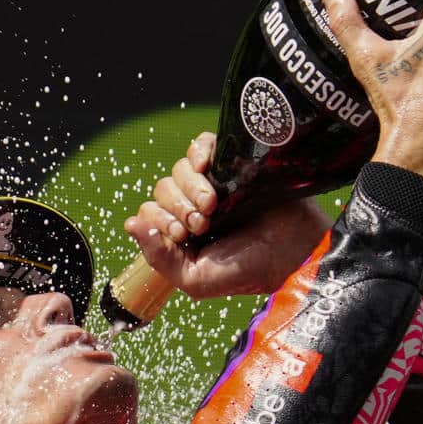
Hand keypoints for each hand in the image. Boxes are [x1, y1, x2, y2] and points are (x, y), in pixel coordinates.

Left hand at [123, 132, 332, 298]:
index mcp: (183, 233)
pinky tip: (207, 165)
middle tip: (203, 223)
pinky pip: (201, 144)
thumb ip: (159, 258)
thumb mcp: (196, 278)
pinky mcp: (233, 163)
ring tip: (214, 205)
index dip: (159, 220)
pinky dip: (198, 151)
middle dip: (177, 207)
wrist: (293, 251)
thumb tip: (129, 223)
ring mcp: (214, 182)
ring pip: (179, 169)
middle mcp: (195, 206)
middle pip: (163, 189)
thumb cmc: (248, 270)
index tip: (184, 234)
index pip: (149, 212)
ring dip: (190, 186)